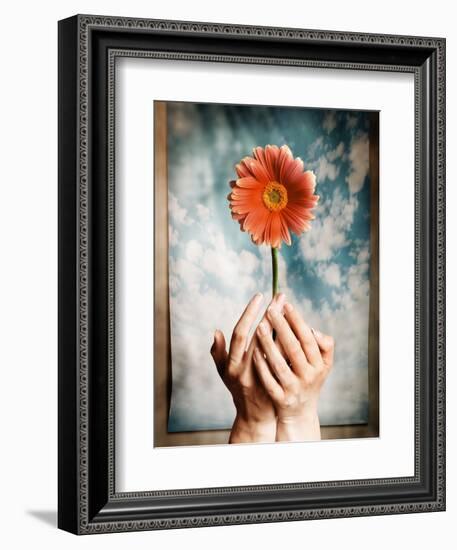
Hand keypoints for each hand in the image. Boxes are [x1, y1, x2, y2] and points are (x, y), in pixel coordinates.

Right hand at [211, 292, 285, 443]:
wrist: (255, 416)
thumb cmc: (238, 389)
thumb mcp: (224, 373)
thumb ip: (218, 353)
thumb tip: (216, 332)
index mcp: (232, 364)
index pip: (241, 333)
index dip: (250, 314)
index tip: (259, 296)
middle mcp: (246, 370)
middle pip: (260, 336)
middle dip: (270, 314)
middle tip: (279, 296)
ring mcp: (263, 376)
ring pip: (275, 347)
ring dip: (283, 326)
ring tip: (289, 308)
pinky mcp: (278, 381)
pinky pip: (285, 359)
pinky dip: (290, 343)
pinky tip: (297, 328)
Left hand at [253, 302, 333, 441]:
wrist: (301, 413)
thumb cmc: (310, 379)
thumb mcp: (323, 365)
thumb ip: (324, 345)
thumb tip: (313, 329)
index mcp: (319, 365)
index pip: (308, 339)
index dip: (297, 321)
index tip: (285, 304)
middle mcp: (308, 377)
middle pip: (293, 349)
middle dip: (281, 327)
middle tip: (270, 308)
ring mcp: (293, 388)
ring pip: (279, 364)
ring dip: (269, 344)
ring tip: (259, 326)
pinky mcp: (281, 399)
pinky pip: (269, 381)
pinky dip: (262, 367)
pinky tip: (252, 353)